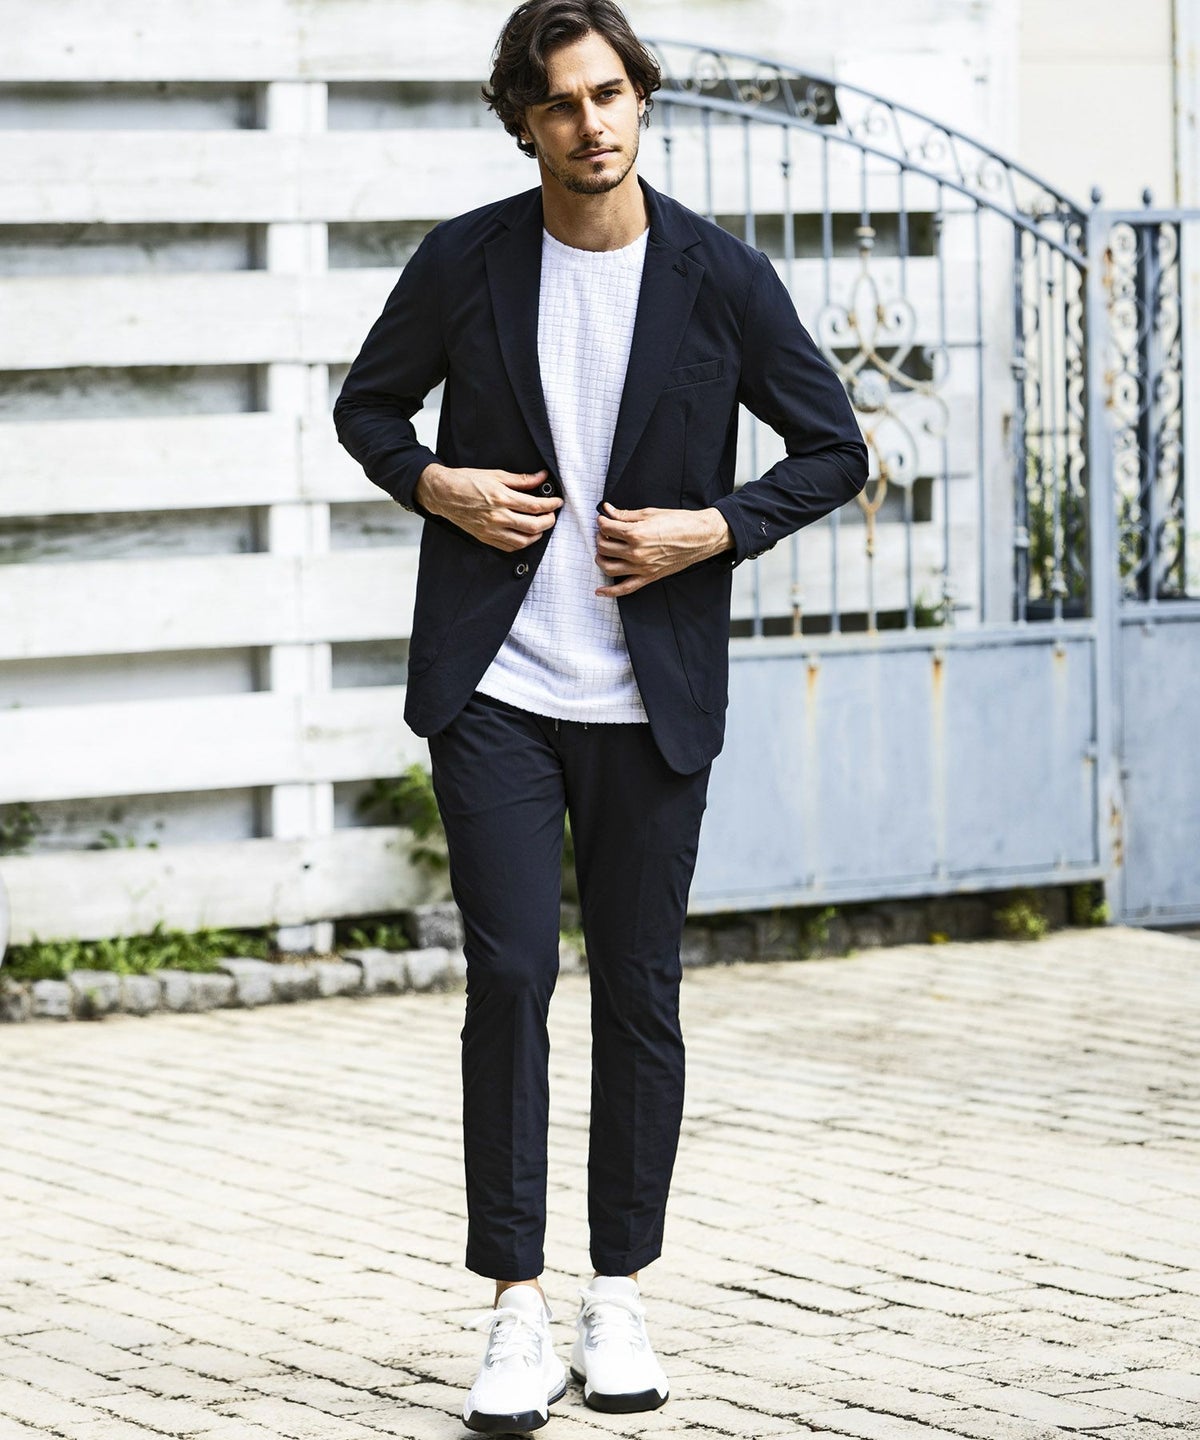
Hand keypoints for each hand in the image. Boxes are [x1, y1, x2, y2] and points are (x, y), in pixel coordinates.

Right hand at [415, 464, 561, 551]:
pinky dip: (521, 544)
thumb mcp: (496, 475)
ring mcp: (491, 530)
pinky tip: (525, 536)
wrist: (444, 494)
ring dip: (537, 535)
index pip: (535, 506)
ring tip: (541, 526)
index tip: (557, 502)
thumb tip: (541, 477)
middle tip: (552, 515)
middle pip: (533, 526)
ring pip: (523, 541)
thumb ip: (521, 479)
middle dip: (548, 521)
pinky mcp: (485, 537)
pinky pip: (509, 547)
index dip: (551, 505)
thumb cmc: (467, 481)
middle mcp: (498, 516)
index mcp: (502, 498)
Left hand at [594, 503, 733, 596]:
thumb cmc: (679, 523)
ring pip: (608, 567)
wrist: (700, 537)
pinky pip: (625, 588)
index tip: (603, 519)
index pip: (606, 528)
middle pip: (604, 547)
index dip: (602, 521)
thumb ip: (626, 514)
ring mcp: (642, 567)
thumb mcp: (650, 513)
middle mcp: (636, 552)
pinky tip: (600, 590)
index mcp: (636, 533)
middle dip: (600, 537)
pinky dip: (610, 591)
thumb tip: (608, 510)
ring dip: (600, 558)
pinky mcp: (648, 577)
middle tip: (605, 532)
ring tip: (603, 551)